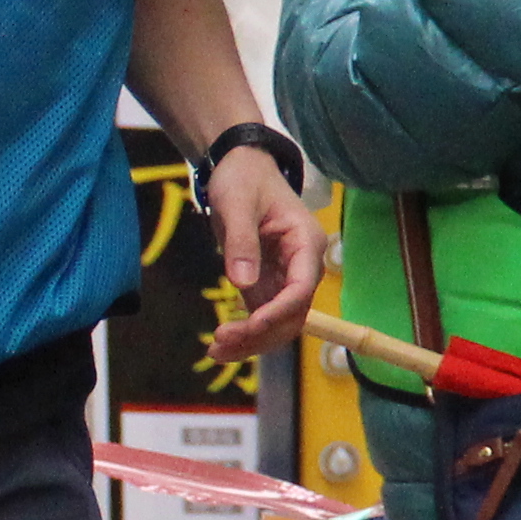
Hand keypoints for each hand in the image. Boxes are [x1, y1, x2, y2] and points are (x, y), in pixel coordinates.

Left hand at [199, 148, 327, 359]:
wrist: (238, 168)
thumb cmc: (242, 178)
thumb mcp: (237, 203)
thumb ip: (241, 242)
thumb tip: (243, 284)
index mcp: (305, 243)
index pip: (302, 288)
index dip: (279, 311)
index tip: (251, 325)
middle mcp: (302, 266)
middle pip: (292, 314)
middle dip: (260, 334)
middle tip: (219, 343)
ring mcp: (285, 278)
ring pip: (278, 323)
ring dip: (251, 342)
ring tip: (215, 351)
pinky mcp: (267, 285)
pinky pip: (261, 318)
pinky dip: (244, 334)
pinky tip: (221, 346)